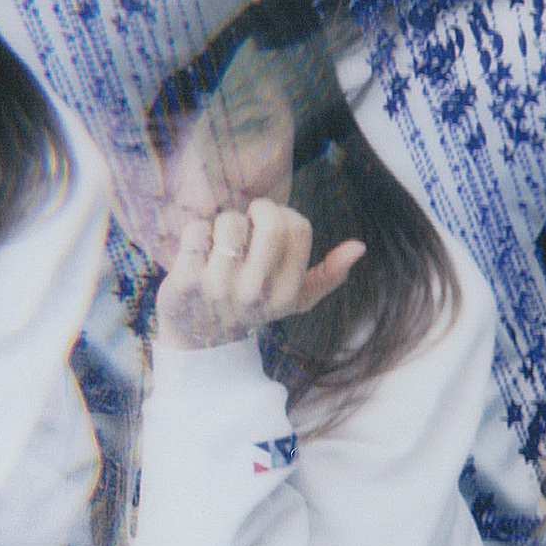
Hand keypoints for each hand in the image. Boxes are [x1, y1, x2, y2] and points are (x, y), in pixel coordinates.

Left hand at [155, 199, 365, 350]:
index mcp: (286, 294)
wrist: (198, 336)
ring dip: (222, 223)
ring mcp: (219, 289)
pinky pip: (196, 230)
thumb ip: (329, 275)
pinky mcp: (185, 282)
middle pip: (270, 222)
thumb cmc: (251, 305)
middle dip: (257, 209)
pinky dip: (195, 232)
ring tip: (219, 244)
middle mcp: (255, 294)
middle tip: (246, 220)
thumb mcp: (295, 299)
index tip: (267, 227)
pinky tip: (196, 253)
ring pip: (230, 221)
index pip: (298, 228)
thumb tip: (359, 247)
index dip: (282, 215)